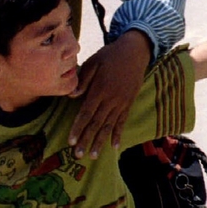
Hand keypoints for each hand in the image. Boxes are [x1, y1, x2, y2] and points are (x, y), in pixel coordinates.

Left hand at [67, 30, 150, 158]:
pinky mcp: (129, 103)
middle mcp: (111, 99)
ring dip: (100, 141)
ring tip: (93, 156)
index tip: (71, 141)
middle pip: (96, 123)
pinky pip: (122, 121)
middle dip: (86, 140)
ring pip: (109, 126)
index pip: (87, 113)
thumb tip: (71, 96)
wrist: (135, 52)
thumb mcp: (94, 62)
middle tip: (78, 155)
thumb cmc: (111, 55)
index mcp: (100, 89)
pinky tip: (114, 146)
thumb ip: (83, 79)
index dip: (78, 128)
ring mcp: (121, 103)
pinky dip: (118, 134)